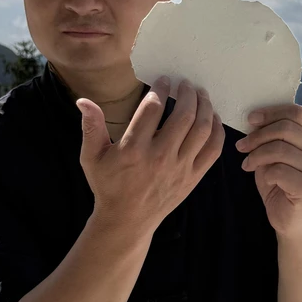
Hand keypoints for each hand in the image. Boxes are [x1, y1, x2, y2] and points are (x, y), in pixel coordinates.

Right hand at [77, 78, 224, 235]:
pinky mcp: (193, 178)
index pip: (153, 108)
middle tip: (186, 83)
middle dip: (187, 94)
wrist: (126, 221)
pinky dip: (217, 131)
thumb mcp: (92, 157)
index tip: (164, 80)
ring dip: (205, 107)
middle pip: (184, 116)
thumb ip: (91, 127)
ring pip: (202, 130)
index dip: (161, 89)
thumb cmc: (108, 185)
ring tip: (201, 95)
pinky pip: (213, 150)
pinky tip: (213, 119)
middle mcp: (160, 157)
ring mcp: (180, 168)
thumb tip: (83, 101)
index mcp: (134, 149)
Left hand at [235, 104, 301, 238]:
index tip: (250, 119)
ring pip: (281, 149)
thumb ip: (268, 137)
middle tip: (241, 146)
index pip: (297, 113)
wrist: (288, 217)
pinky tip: (261, 178)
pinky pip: (280, 171)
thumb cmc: (278, 183)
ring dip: (257, 155)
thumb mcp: (271, 155)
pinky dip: (264, 173)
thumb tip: (253, 119)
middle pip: (287, 128)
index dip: (271, 112)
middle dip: (258, 136)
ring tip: (247, 164)